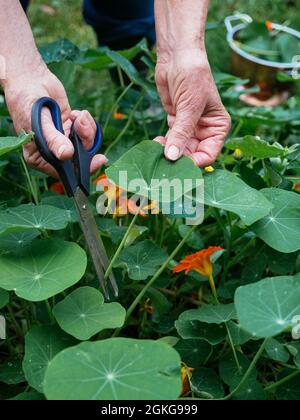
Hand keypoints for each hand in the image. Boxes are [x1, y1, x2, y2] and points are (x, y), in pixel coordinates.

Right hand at [4, 66, 106, 176]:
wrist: (30, 80)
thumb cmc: (27, 102)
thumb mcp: (39, 122)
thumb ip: (54, 139)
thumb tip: (66, 155)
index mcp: (39, 158)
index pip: (64, 171)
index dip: (82, 168)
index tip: (98, 160)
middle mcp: (52, 152)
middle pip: (78, 158)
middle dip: (85, 142)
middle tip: (83, 126)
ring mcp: (63, 140)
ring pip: (85, 144)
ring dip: (86, 129)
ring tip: (79, 116)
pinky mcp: (71, 128)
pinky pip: (86, 132)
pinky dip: (85, 122)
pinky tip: (76, 113)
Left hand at [154, 50, 230, 166]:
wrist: (177, 56)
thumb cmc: (192, 76)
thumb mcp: (189, 106)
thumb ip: (181, 133)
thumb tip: (172, 157)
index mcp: (217, 127)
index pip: (209, 154)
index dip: (195, 162)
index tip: (178, 166)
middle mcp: (205, 130)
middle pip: (193, 155)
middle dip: (179, 158)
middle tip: (163, 161)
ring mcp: (190, 127)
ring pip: (180, 150)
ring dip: (168, 152)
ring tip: (157, 151)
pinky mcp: (176, 123)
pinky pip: (170, 140)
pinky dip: (163, 144)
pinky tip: (155, 144)